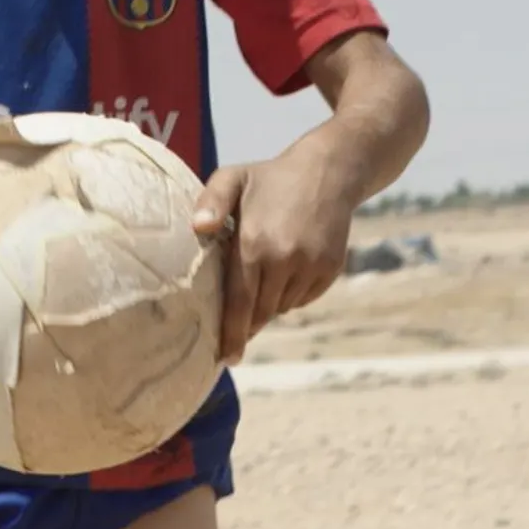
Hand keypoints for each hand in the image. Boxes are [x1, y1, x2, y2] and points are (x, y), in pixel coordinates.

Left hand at [192, 142, 357, 364]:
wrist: (330, 170)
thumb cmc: (271, 177)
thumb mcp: (234, 178)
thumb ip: (211, 202)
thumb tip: (198, 228)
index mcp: (255, 244)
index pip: (240, 304)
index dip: (232, 335)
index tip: (226, 359)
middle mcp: (285, 260)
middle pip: (260, 311)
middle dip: (247, 320)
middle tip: (236, 319)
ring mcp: (311, 266)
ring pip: (282, 307)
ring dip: (269, 302)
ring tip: (266, 273)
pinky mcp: (329, 270)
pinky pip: (303, 298)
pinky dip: (291, 293)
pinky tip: (288, 266)